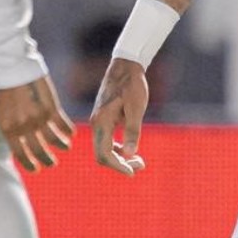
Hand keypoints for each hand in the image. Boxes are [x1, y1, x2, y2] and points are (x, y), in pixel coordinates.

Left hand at [0, 75, 74, 171]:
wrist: (13, 68)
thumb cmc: (7, 89)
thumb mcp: (4, 113)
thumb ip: (13, 127)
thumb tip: (22, 142)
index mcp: (8, 129)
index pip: (20, 154)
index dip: (30, 164)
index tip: (36, 169)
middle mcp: (23, 127)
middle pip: (39, 151)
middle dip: (47, 160)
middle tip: (52, 163)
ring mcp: (38, 118)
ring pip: (54, 141)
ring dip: (61, 146)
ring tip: (64, 147)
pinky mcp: (52, 108)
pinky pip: (64, 126)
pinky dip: (68, 131)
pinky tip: (70, 133)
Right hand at [89, 59, 149, 176]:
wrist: (125, 66)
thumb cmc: (132, 85)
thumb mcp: (136, 108)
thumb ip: (132, 131)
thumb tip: (129, 154)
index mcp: (101, 123)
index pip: (104, 154)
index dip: (118, 167)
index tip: (134, 172)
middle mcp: (96, 124)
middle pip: (102, 154)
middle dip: (120, 164)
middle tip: (141, 165)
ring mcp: (99, 121)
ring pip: (103, 148)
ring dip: (119, 157)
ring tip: (139, 160)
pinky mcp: (104, 118)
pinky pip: (106, 140)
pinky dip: (117, 148)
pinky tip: (130, 148)